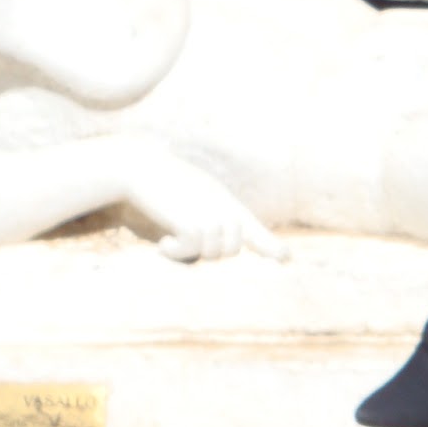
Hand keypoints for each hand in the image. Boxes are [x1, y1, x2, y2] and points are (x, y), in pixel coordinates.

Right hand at [126, 147, 288, 262]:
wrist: (142, 169)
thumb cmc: (162, 184)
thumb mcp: (192, 195)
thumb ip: (208, 216)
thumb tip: (217, 244)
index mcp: (225, 201)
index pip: (251, 226)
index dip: (269, 245)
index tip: (285, 258)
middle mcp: (225, 209)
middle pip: (231, 250)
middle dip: (209, 251)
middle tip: (183, 238)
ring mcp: (213, 216)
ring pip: (212, 253)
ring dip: (189, 250)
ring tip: (171, 235)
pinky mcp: (195, 225)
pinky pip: (191, 253)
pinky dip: (175, 252)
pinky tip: (162, 241)